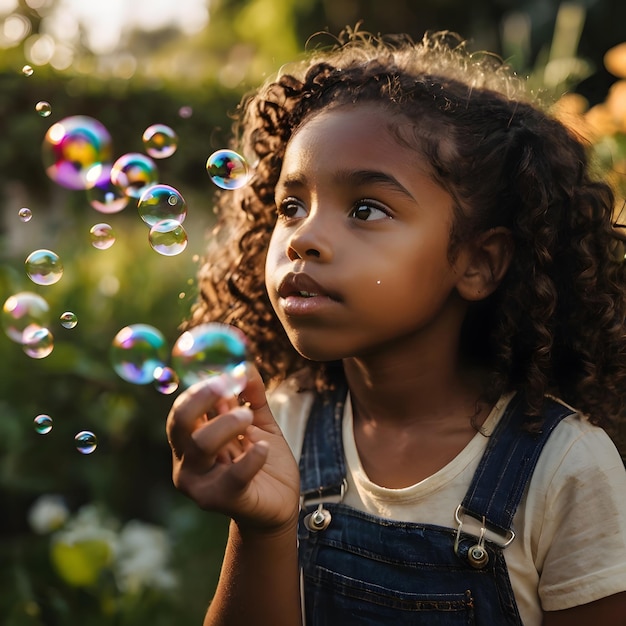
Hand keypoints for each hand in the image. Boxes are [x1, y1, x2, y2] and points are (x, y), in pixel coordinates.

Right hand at [166, 365, 300, 530]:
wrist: (279, 503)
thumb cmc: (262, 459)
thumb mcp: (259, 422)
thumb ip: (252, 395)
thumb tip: (245, 364)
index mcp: (191, 439)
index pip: (183, 408)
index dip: (201, 387)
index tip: (225, 373)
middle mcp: (187, 460)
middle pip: (180, 422)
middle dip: (203, 398)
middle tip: (228, 386)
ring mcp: (200, 482)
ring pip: (201, 445)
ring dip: (227, 423)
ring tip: (249, 418)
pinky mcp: (222, 500)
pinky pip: (233, 475)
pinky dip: (251, 457)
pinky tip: (263, 448)